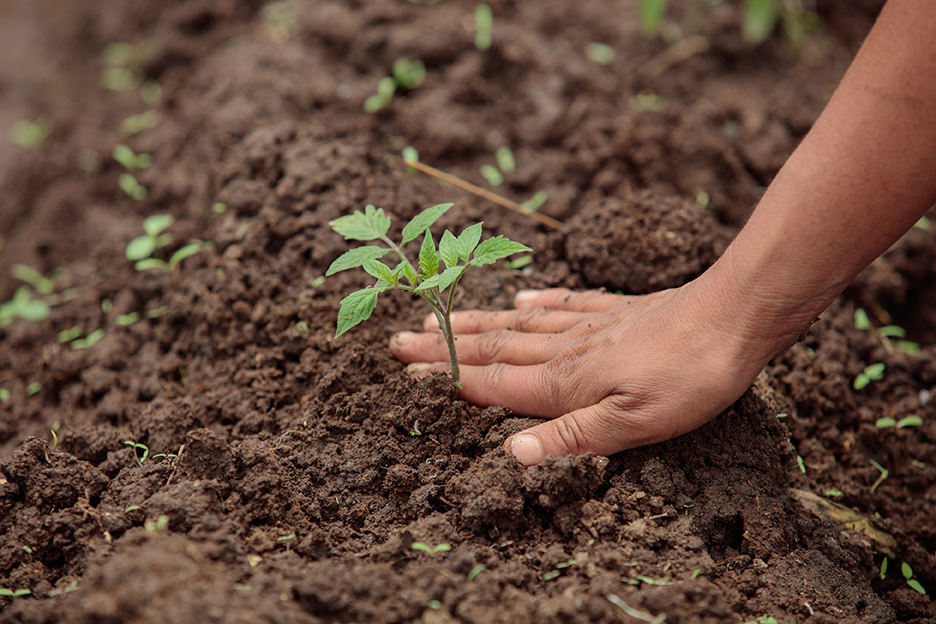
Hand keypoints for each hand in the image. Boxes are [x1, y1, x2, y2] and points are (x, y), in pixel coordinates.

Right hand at [390, 281, 773, 465]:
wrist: (734, 318)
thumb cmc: (687, 378)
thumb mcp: (632, 425)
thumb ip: (570, 438)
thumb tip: (509, 455)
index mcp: (566, 382)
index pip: (494, 383)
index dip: (449, 380)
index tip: (406, 373)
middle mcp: (567, 350)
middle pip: (494, 349)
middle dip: (445, 348)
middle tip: (399, 341)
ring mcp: (591, 325)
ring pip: (519, 325)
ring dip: (476, 325)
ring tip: (440, 320)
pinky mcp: (617, 310)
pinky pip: (565, 305)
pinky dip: (537, 304)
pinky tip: (520, 301)